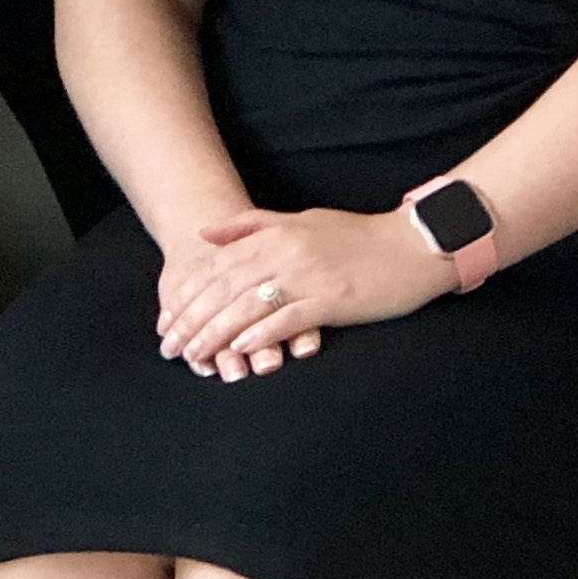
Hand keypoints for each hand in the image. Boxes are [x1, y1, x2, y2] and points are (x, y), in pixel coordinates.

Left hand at [155, 206, 450, 380]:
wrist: (411, 244)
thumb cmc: (355, 236)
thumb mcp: (299, 221)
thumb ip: (251, 226)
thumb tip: (203, 232)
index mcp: (276, 233)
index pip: (216, 266)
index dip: (186, 295)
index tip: (166, 321)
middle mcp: (286, 251)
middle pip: (224, 288)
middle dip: (192, 320)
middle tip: (170, 347)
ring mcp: (309, 275)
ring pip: (249, 306)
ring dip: (217, 334)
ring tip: (196, 357)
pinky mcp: (332, 299)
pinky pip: (288, 318)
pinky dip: (261, 335)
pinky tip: (241, 351)